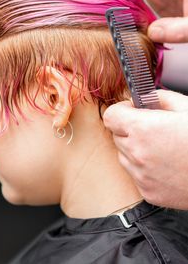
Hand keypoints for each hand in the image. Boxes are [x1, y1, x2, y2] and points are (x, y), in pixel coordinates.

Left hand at [103, 90, 187, 208]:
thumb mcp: (187, 108)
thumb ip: (159, 98)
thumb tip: (144, 98)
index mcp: (143, 129)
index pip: (110, 116)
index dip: (120, 110)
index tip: (131, 111)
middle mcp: (137, 154)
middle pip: (117, 136)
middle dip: (129, 129)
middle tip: (152, 129)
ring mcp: (142, 176)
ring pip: (124, 156)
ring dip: (135, 149)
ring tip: (161, 148)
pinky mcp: (149, 192)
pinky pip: (136, 175)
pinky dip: (144, 168)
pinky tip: (166, 165)